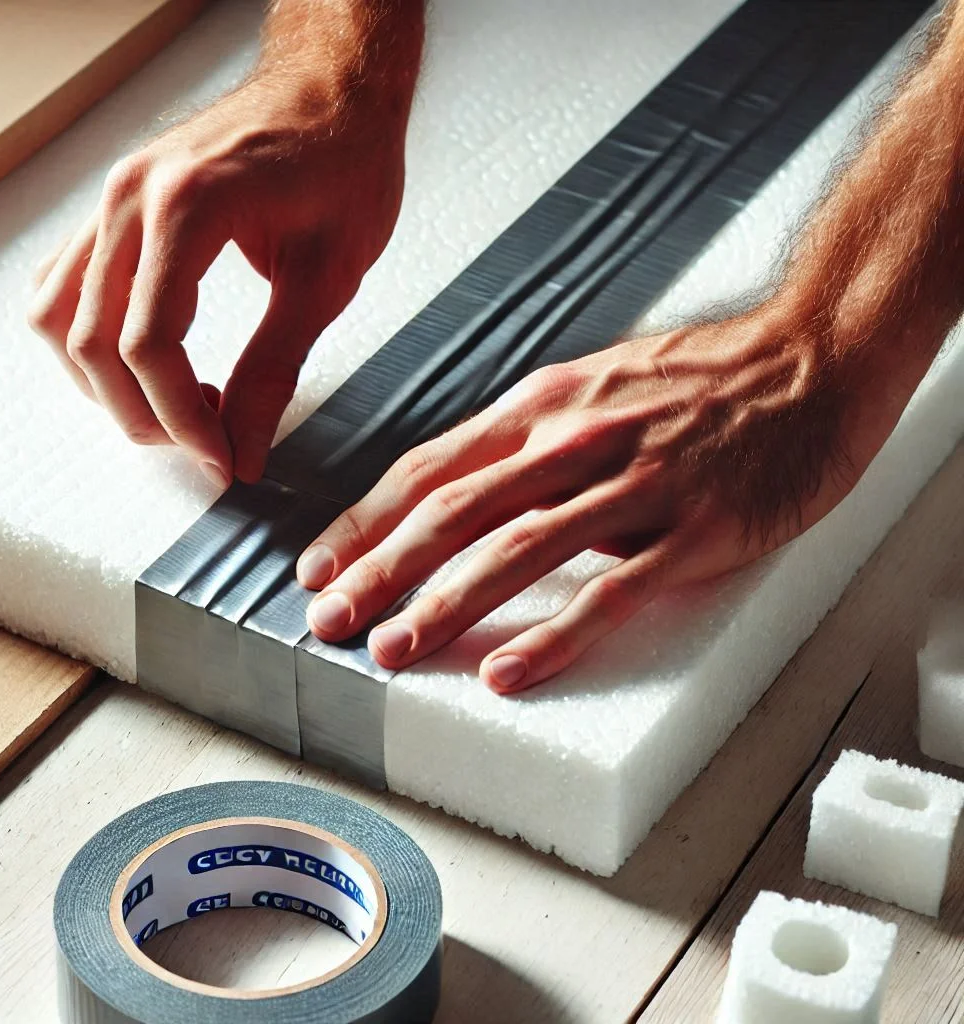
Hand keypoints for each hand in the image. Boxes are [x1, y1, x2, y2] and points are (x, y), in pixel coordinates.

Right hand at [28, 59, 411, 484]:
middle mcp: (130, 197)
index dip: (182, 420)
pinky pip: (65, 282)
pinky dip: (89, 336)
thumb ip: (276, 368)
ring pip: (59, 315)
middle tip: (204, 445)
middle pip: (92, 340)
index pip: (149, 344)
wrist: (334, 92)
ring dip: (104, 382)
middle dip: (144, 414)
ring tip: (175, 408)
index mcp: (188, 207)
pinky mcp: (116, 204)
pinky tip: (145, 362)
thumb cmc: (344, 164)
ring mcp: (113, 195)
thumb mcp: (327, 279)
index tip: (223, 459)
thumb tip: (246, 449)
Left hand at [296, 306, 905, 692]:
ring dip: (444, 603)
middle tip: (331, 619)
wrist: (811, 357)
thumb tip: (469, 489)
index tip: (321, 564)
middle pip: (453, 511)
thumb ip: (529, 437)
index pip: (429, 467)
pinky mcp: (691, 527)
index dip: (365, 521)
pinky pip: (609, 589)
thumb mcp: (595, 384)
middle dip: (380, 569)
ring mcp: (633, 482)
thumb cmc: (703, 375)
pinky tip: (508, 671)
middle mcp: (574, 439)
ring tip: (394, 648)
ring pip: (516, 548)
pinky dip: (552, 633)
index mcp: (543, 406)